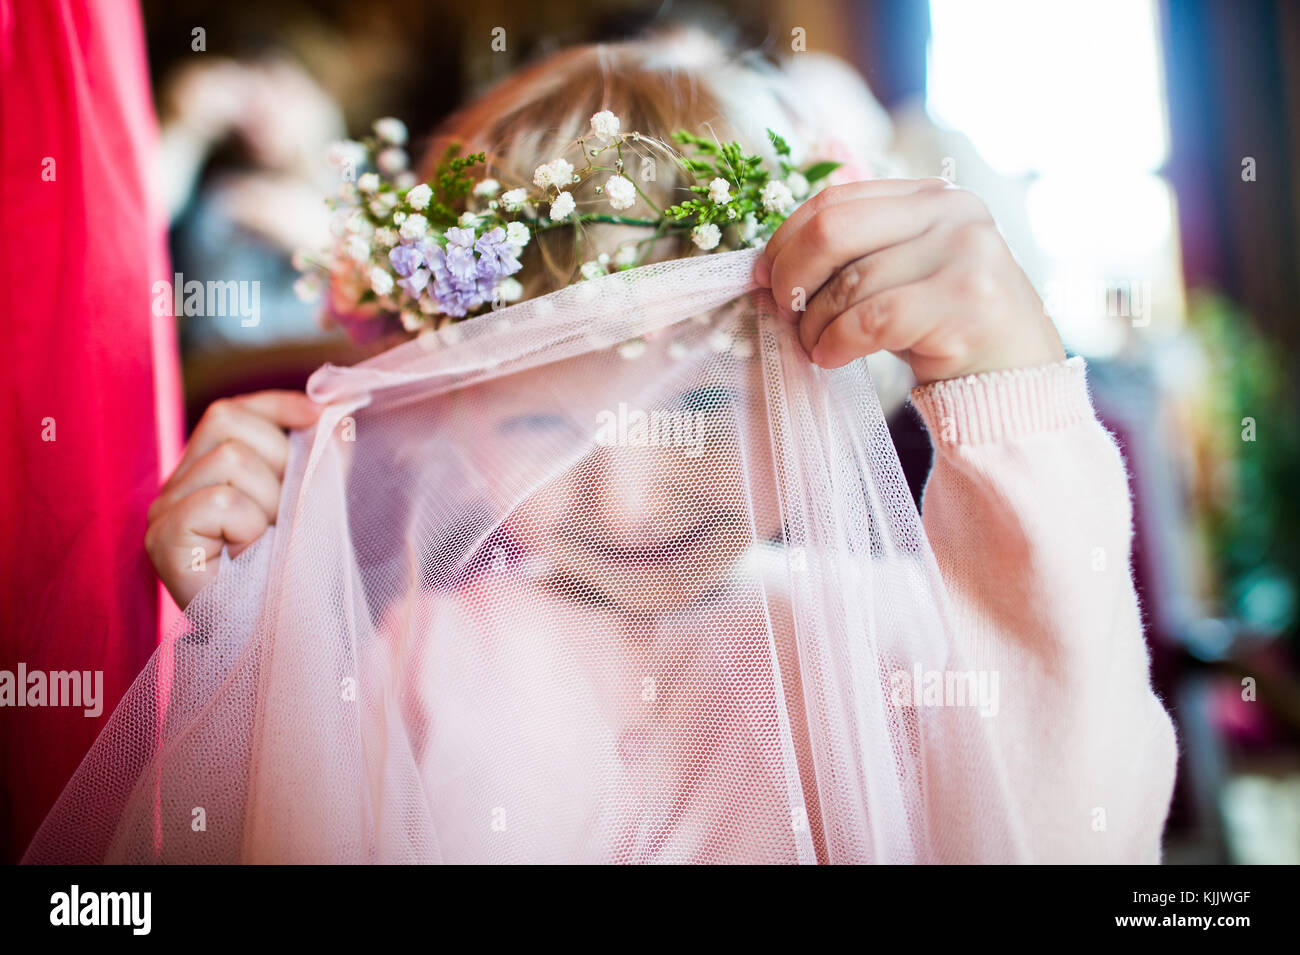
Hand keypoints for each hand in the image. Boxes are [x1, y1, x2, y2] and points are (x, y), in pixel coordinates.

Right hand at [146, 391, 320, 607]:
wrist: (287, 636)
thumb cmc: (298, 572)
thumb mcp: (315, 501)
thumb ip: (321, 455)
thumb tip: (336, 407)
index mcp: (207, 473)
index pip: (231, 412)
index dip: (277, 405)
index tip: (321, 415)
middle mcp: (176, 488)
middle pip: (228, 423)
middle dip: (279, 462)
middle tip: (285, 514)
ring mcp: (163, 512)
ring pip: (231, 459)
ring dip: (269, 502)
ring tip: (264, 542)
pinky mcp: (162, 539)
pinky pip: (221, 501)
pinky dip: (249, 527)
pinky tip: (246, 556)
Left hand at [755, 179, 1064, 384]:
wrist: (1013, 377)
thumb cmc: (943, 326)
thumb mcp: (902, 272)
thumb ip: (855, 250)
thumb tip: (770, 260)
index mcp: (932, 195)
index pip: (835, 200)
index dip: (786, 239)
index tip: (764, 278)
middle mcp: (954, 213)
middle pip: (834, 230)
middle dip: (792, 275)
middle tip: (784, 311)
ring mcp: (966, 255)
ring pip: (850, 284)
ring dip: (815, 325)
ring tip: (815, 346)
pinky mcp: (966, 304)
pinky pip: (873, 320)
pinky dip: (838, 343)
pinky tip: (831, 358)